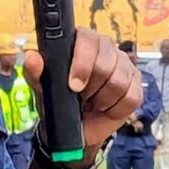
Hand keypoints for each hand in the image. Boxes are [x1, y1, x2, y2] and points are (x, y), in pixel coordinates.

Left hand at [24, 30, 141, 158]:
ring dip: (102, 99)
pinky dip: (115, 108)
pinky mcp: (136, 85)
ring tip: (92, 102)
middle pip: (107, 61)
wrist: (74, 128)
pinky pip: (131, 97)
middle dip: (92, 86)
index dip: (83, 62)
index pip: (88, 39)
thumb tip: (33, 57)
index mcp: (82, 41)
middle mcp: (106, 48)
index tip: (74, 85)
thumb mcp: (42, 88)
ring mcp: (124, 65)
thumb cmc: (58, 100)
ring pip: (120, 80)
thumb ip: (36, 71)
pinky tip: (105, 108)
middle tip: (81, 97)